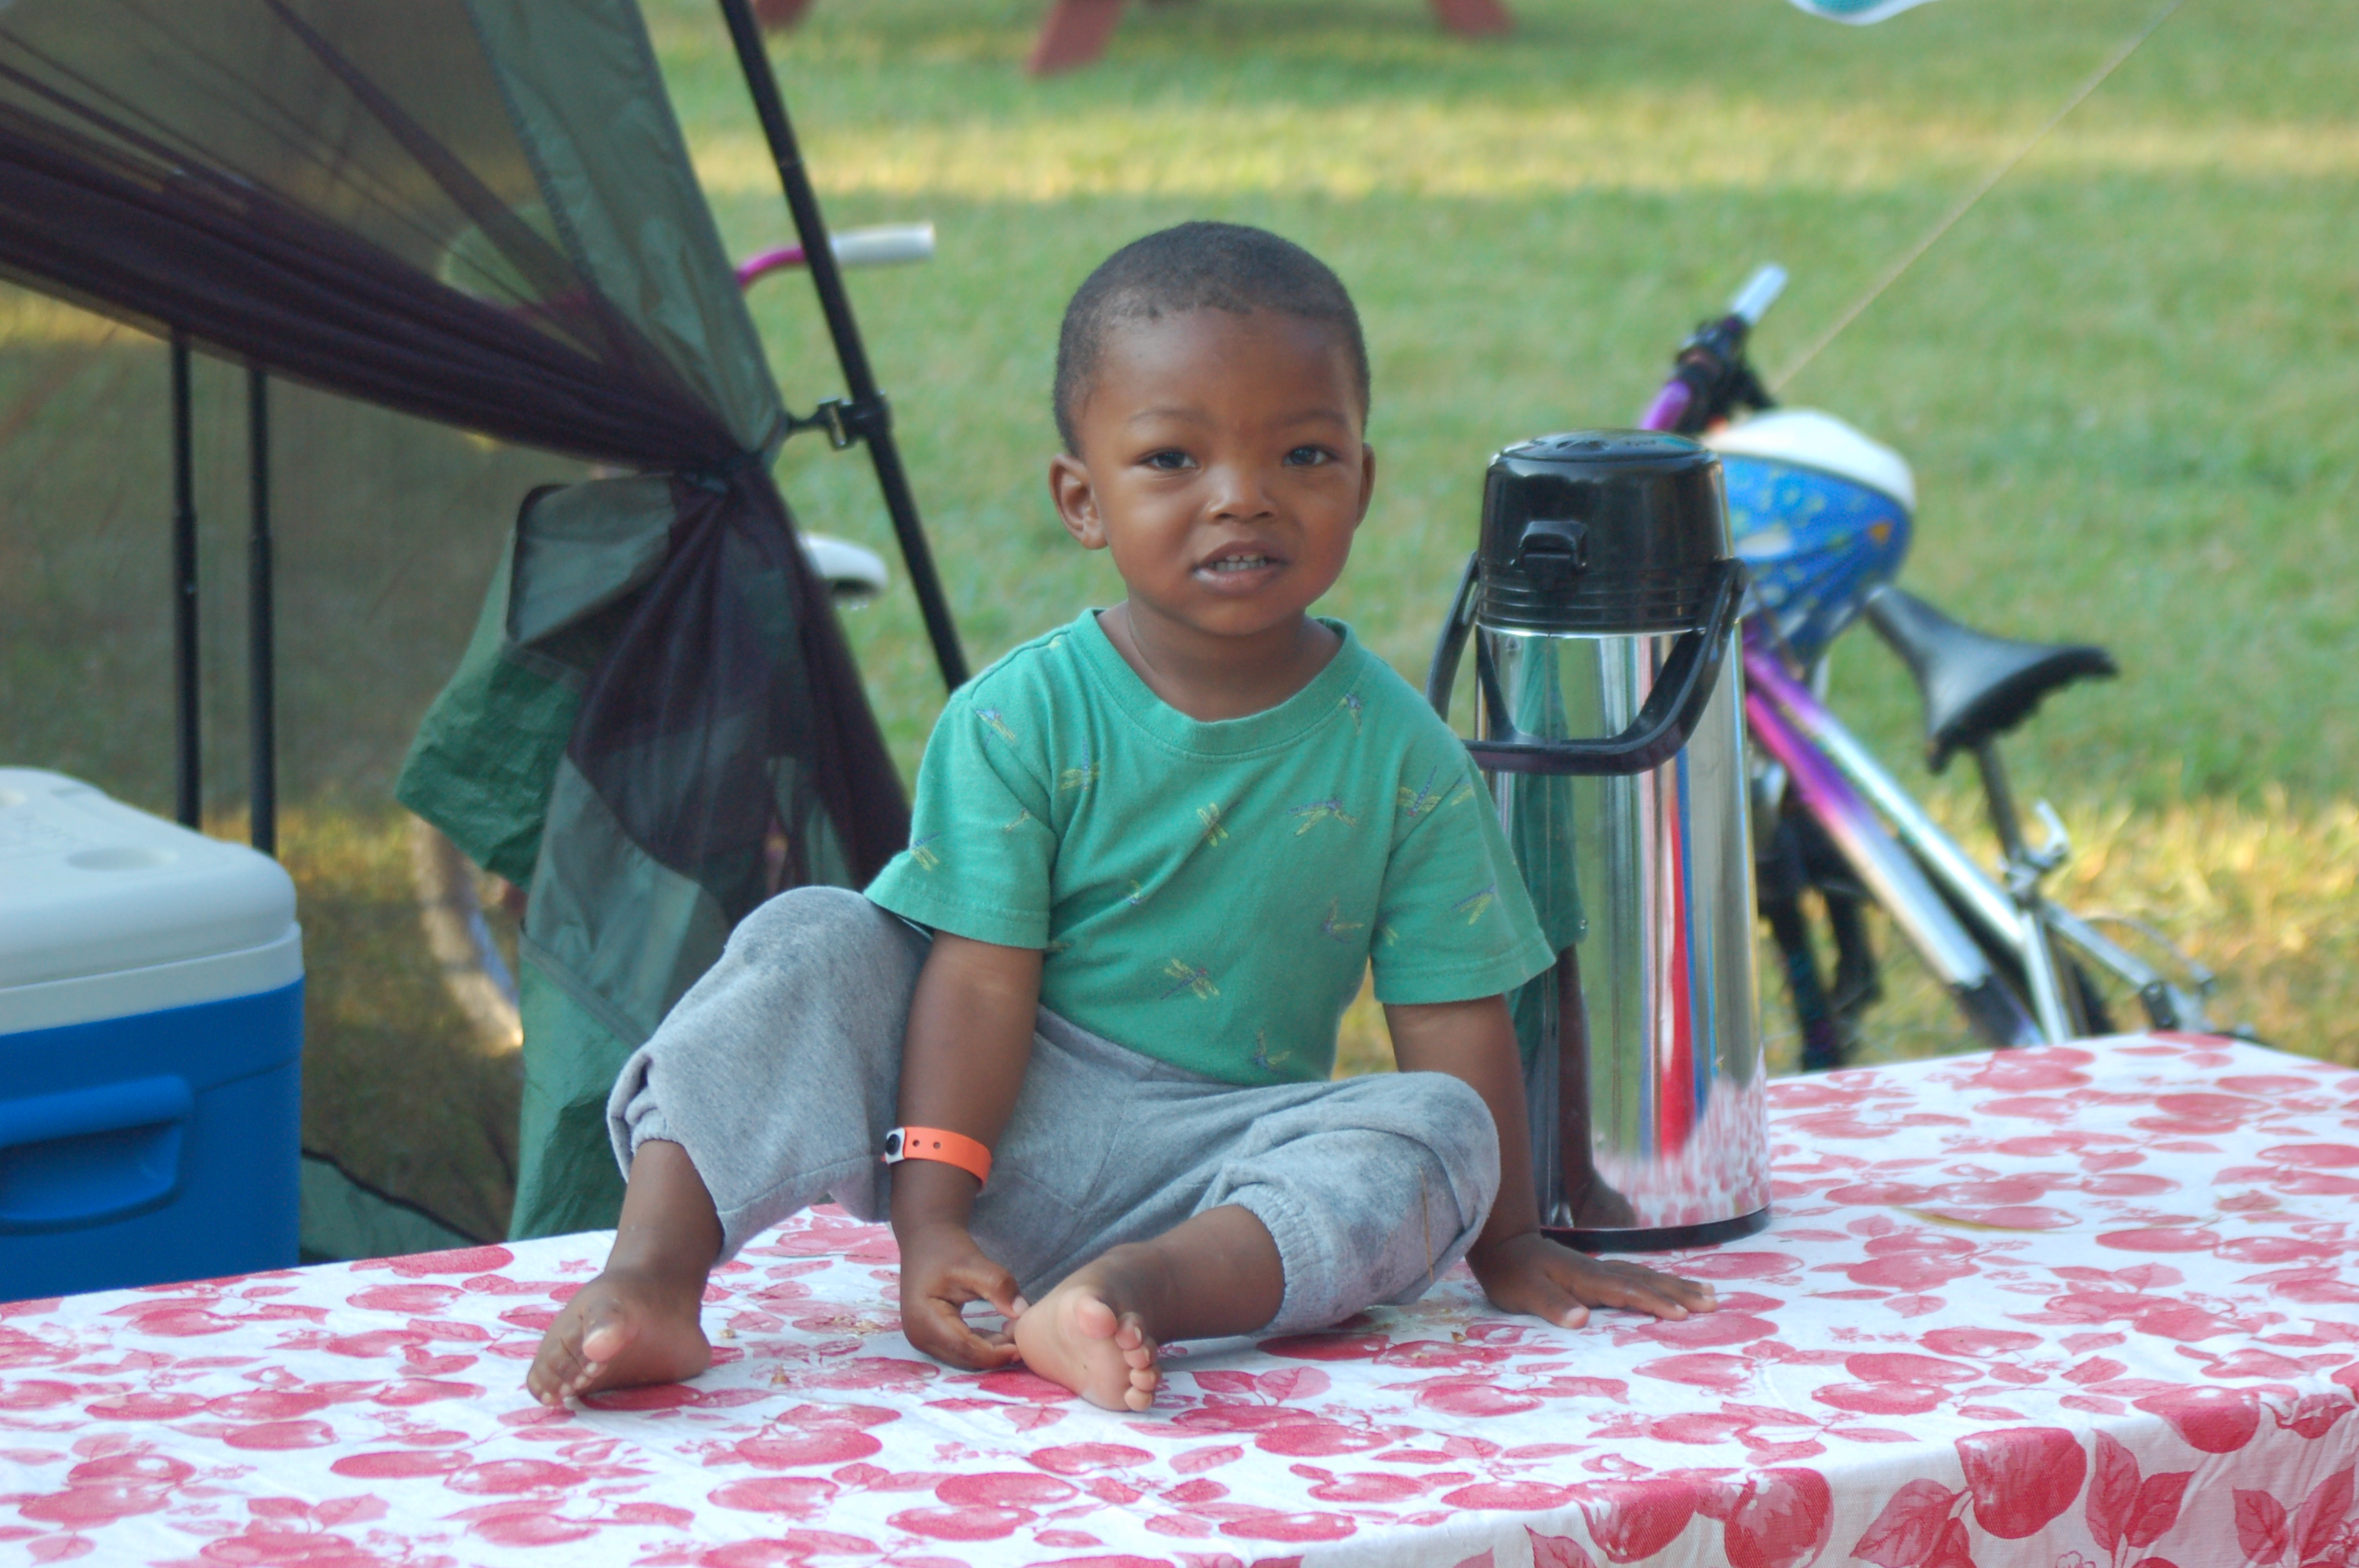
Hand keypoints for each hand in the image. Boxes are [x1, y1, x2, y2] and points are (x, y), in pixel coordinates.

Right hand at [896, 1221, 1029, 1369]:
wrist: (926, 1239)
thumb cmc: (946, 1249)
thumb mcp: (973, 1262)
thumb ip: (998, 1285)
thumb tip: (1023, 1312)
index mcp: (924, 1319)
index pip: (964, 1348)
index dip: (995, 1353)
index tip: (1022, 1346)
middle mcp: (919, 1336)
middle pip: (963, 1357)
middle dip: (995, 1353)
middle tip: (1024, 1339)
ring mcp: (923, 1339)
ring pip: (964, 1357)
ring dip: (991, 1351)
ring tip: (1015, 1333)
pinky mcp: (931, 1337)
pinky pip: (960, 1350)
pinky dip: (982, 1345)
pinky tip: (1002, 1334)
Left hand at [1468, 1230, 1717, 1329]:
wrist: (1502, 1242)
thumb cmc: (1511, 1272)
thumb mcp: (1524, 1292)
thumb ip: (1552, 1305)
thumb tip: (1581, 1320)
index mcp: (1586, 1278)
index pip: (1627, 1292)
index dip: (1654, 1303)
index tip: (1682, 1314)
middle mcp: (1599, 1271)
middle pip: (1647, 1281)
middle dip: (1680, 1292)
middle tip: (1713, 1303)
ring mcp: (1601, 1268)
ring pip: (1647, 1275)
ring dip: (1677, 1284)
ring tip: (1708, 1293)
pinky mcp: (1598, 1271)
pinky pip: (1638, 1275)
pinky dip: (1660, 1280)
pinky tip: (1671, 1284)